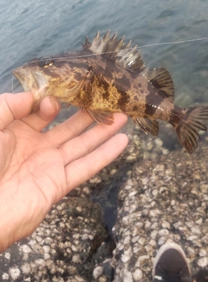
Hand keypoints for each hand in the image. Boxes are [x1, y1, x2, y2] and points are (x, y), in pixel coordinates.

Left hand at [0, 92, 127, 251]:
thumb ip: (10, 105)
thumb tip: (40, 97)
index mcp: (17, 131)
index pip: (42, 112)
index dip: (53, 101)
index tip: (57, 98)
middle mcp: (36, 147)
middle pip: (68, 127)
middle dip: (87, 113)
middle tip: (106, 99)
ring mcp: (49, 166)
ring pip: (82, 144)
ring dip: (102, 130)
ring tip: (122, 115)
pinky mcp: (59, 184)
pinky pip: (86, 167)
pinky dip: (106, 155)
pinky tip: (122, 141)